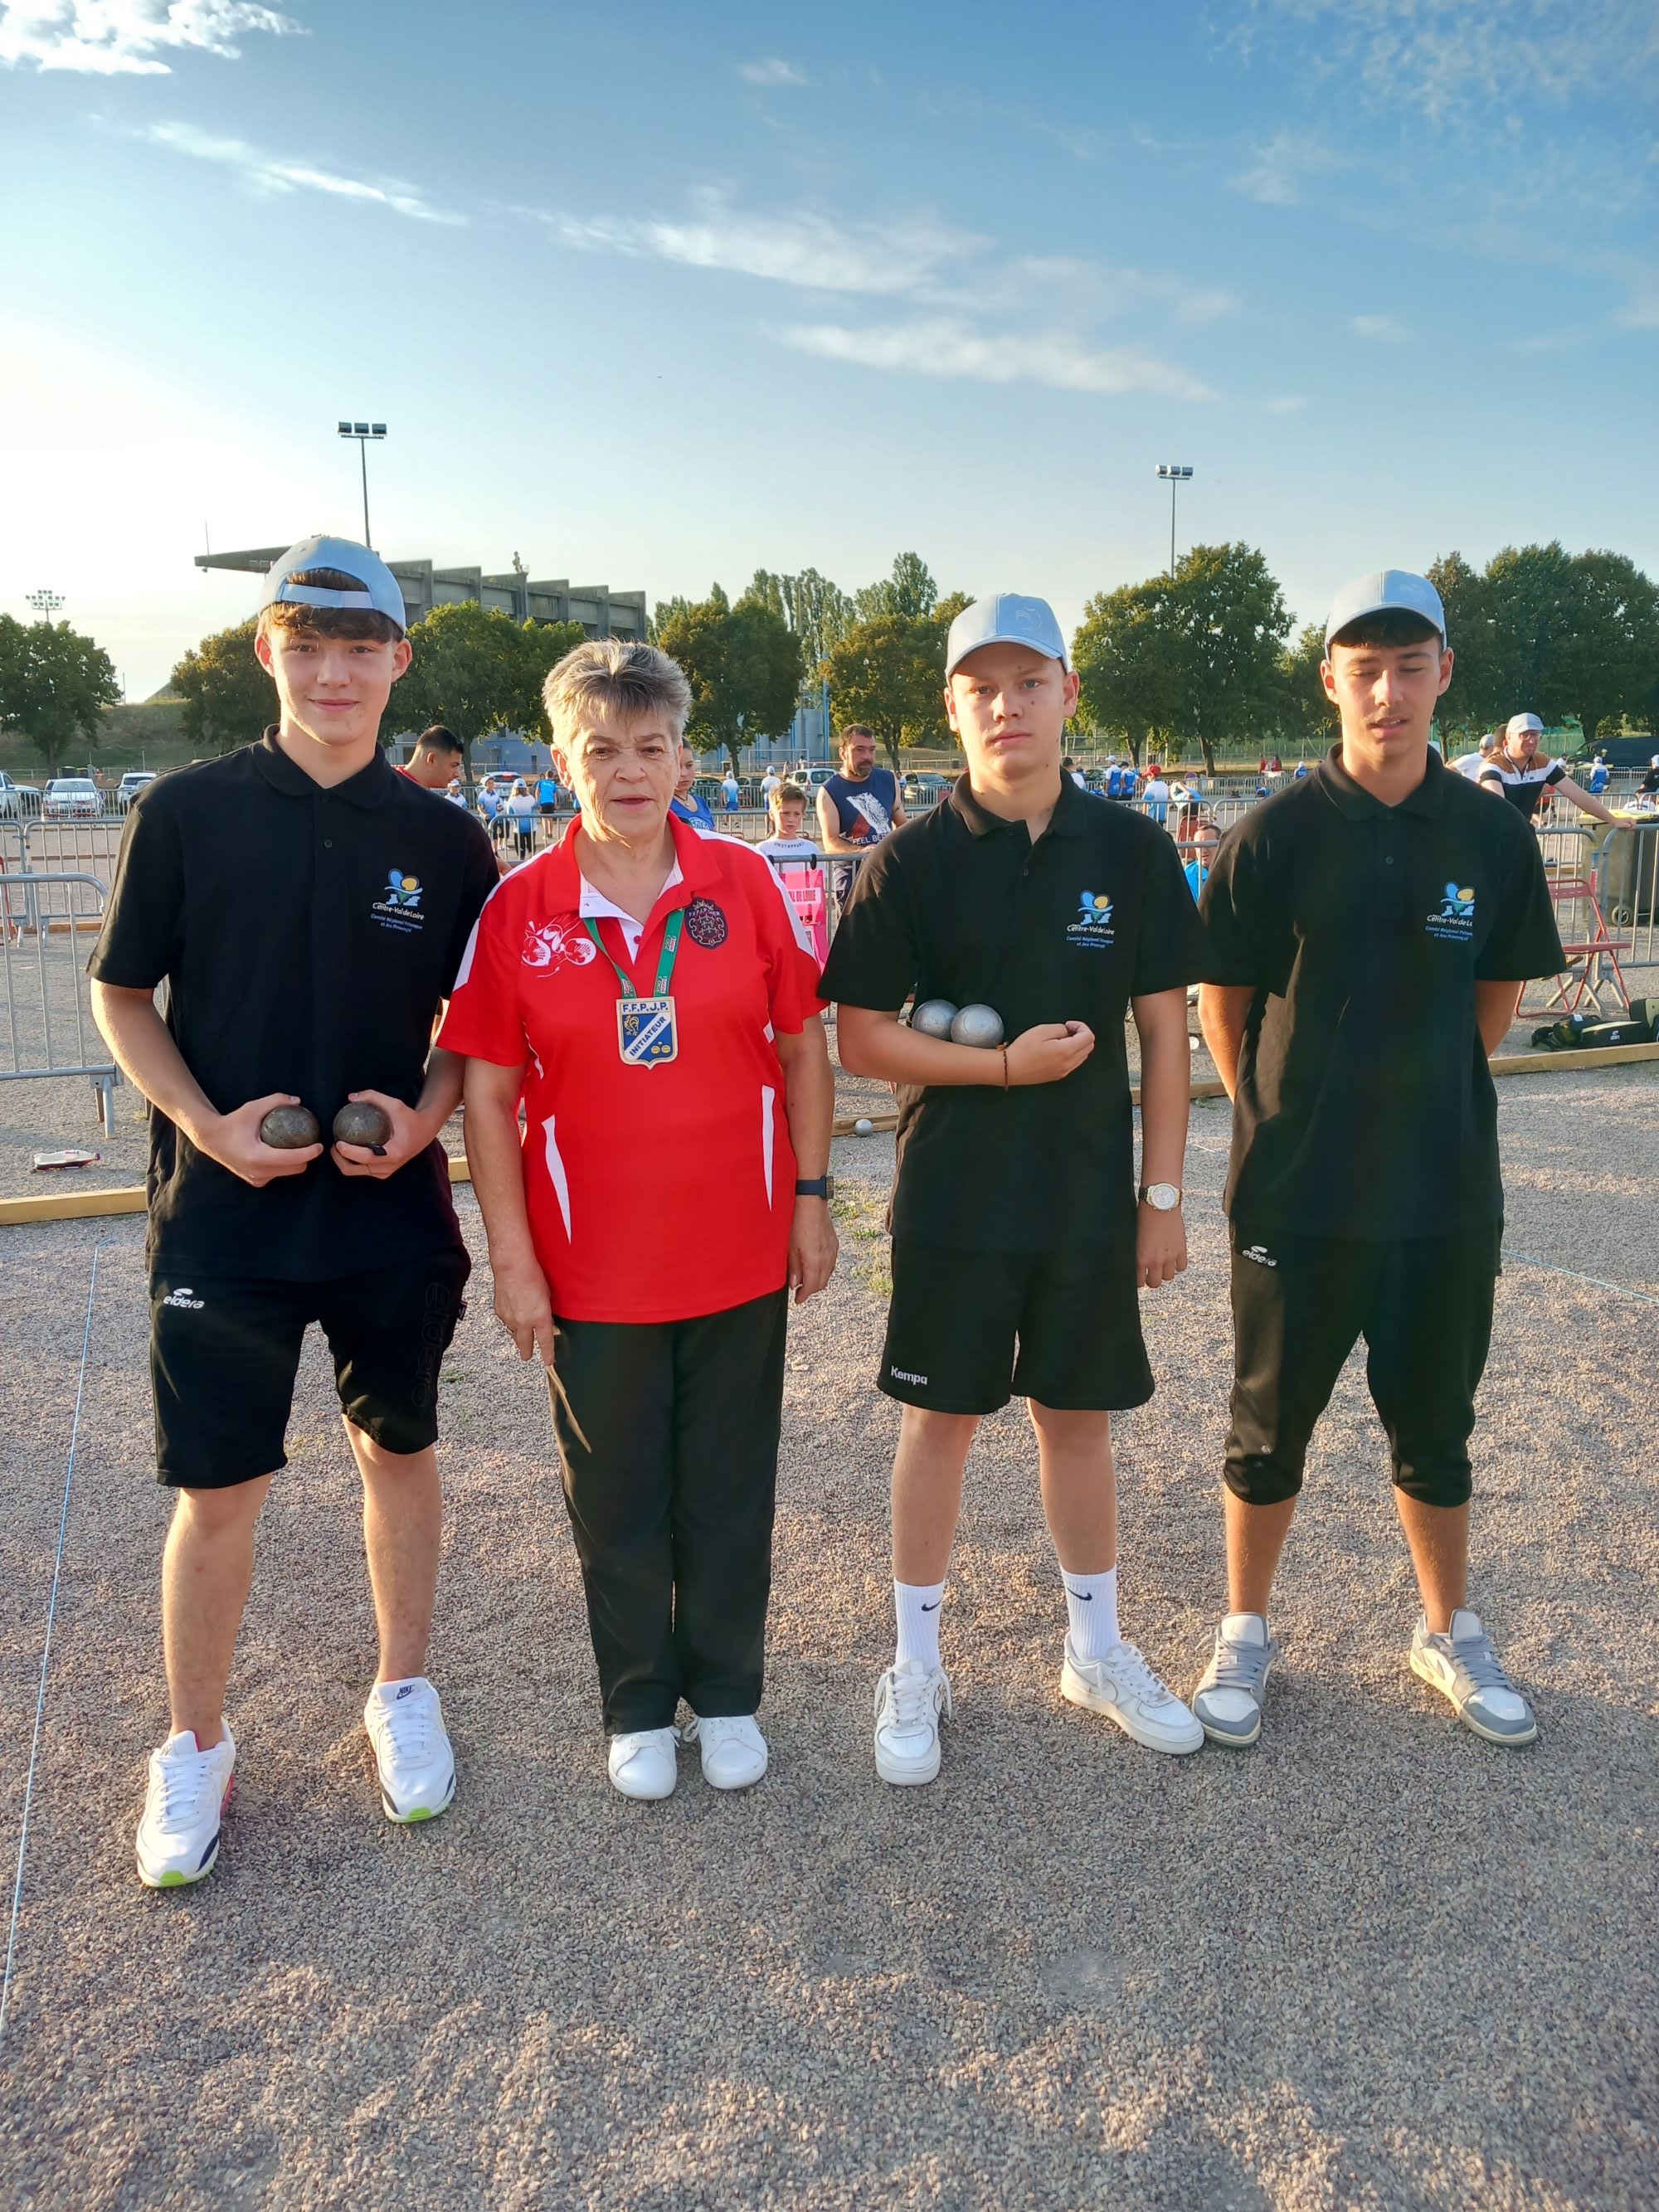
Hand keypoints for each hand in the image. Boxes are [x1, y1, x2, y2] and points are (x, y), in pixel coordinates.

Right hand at [193, 1093, 322, 1187]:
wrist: (211, 1139)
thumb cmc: (232, 1122)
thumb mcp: (253, 1108)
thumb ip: (275, 1101)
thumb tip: (298, 1101)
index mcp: (257, 1157)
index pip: (292, 1159)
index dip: (309, 1153)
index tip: (320, 1146)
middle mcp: (258, 1172)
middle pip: (295, 1169)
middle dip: (306, 1158)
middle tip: (310, 1143)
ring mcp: (257, 1179)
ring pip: (287, 1173)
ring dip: (296, 1162)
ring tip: (298, 1146)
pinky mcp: (256, 1181)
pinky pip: (278, 1173)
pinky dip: (283, 1165)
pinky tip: (282, 1152)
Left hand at [332, 1088, 440, 1180]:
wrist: (425, 1131)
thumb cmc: (409, 1118)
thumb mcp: (394, 1104)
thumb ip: (373, 1097)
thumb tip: (350, 1098)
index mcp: (394, 1153)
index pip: (366, 1158)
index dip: (348, 1152)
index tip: (337, 1142)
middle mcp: (390, 1167)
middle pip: (356, 1170)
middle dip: (339, 1160)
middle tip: (334, 1144)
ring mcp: (386, 1172)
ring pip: (356, 1173)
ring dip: (343, 1162)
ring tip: (338, 1147)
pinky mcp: (383, 1172)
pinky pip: (362, 1171)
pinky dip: (352, 1163)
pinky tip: (347, 1150)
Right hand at [492, 1255, 556, 1365]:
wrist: (512, 1267)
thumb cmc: (533, 1276)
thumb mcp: (547, 1296)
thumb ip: (545, 1311)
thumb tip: (543, 1318)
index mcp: (540, 1318)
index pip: (545, 1342)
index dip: (547, 1353)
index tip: (548, 1361)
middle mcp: (524, 1322)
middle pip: (525, 1344)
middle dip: (526, 1351)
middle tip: (526, 1357)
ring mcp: (509, 1318)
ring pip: (514, 1332)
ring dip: (517, 1333)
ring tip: (520, 1333)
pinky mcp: (499, 1312)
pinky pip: (506, 1321)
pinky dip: (510, 1319)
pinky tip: (512, 1312)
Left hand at [788, 1198, 838, 1303]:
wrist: (811, 1201)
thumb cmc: (797, 1220)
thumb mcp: (790, 1246)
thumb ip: (794, 1267)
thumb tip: (795, 1284)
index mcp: (815, 1260)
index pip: (811, 1286)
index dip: (804, 1295)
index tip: (798, 1300)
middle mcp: (826, 1258)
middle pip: (821, 1283)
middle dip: (811, 1290)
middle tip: (800, 1291)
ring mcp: (832, 1250)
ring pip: (827, 1274)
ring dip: (817, 1280)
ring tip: (806, 1279)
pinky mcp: (834, 1243)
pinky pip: (831, 1263)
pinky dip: (823, 1270)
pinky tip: (815, 1266)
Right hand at [1004, 1021, 1095, 1086]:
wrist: (1010, 1068)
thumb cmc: (1023, 1049)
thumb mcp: (1042, 1030)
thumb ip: (1060, 1029)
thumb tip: (1068, 1033)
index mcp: (1066, 1051)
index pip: (1089, 1037)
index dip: (1081, 1026)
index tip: (1068, 1025)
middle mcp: (1069, 1063)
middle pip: (1089, 1047)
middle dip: (1081, 1035)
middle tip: (1066, 1031)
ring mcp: (1065, 1071)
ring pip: (1083, 1056)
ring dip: (1077, 1045)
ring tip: (1060, 1040)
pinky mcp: (1059, 1075)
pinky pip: (1074, 1063)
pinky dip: (1072, 1054)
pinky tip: (1057, 1050)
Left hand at [1136, 1203, 1187, 1289]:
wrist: (1159, 1203)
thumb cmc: (1142, 1216)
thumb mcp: (1133, 1238)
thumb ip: (1135, 1253)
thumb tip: (1136, 1263)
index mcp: (1139, 1258)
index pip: (1139, 1282)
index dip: (1139, 1280)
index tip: (1139, 1276)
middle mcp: (1155, 1260)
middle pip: (1155, 1283)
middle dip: (1151, 1278)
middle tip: (1150, 1271)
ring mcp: (1169, 1256)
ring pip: (1169, 1277)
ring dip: (1165, 1271)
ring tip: (1162, 1263)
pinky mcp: (1181, 1250)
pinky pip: (1181, 1267)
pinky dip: (1177, 1264)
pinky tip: (1172, 1257)